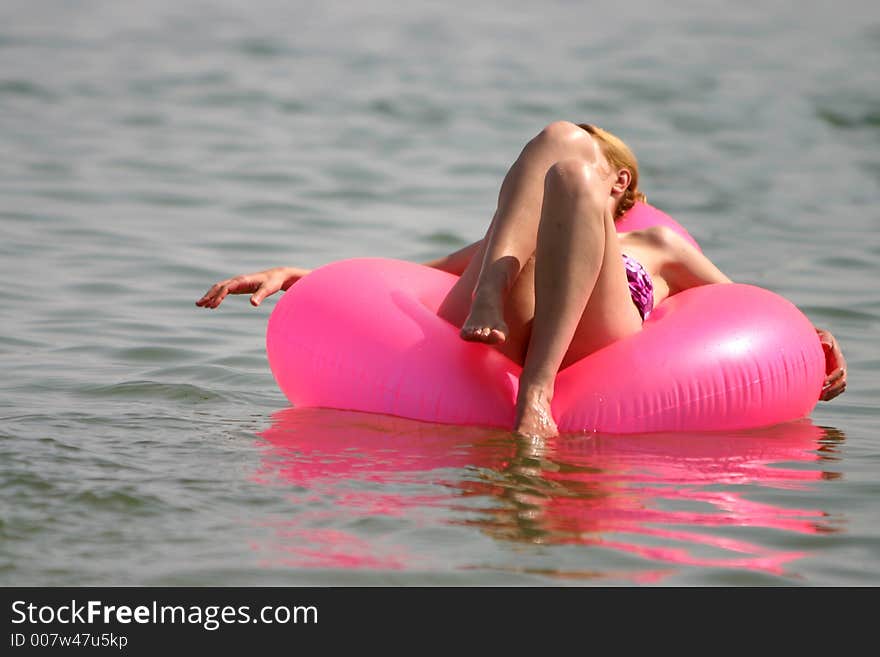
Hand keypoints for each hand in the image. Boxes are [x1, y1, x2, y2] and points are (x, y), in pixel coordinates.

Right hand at [195, 267, 309, 308]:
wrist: (277, 276)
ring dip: (210, 296)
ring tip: (200, 305)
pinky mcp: (238, 286)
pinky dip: (216, 296)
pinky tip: (212, 305)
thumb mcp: (268, 289)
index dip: (219, 295)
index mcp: (242, 280)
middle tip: (200, 305)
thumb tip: (253, 304)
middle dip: (209, 295)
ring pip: (219, 288)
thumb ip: (260, 296)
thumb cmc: (273, 283)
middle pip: (219, 287)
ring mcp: (237, 283)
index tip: (213, 305)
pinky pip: (224, 291)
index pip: (227, 287)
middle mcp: (237, 280)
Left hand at [816, 328, 846, 400]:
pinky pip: (832, 392)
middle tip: (821, 394)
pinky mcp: (830, 381)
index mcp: (839, 361)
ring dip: (830, 394)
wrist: (814, 342)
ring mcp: (835, 376)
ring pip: (839, 389)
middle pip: (842, 383)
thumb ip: (825, 339)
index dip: (833, 378)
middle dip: (833, 389)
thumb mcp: (823, 336)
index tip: (822, 382)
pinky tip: (816, 397)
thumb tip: (825, 345)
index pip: (840, 372)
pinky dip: (827, 396)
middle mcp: (840, 370)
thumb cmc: (819, 338)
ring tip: (818, 397)